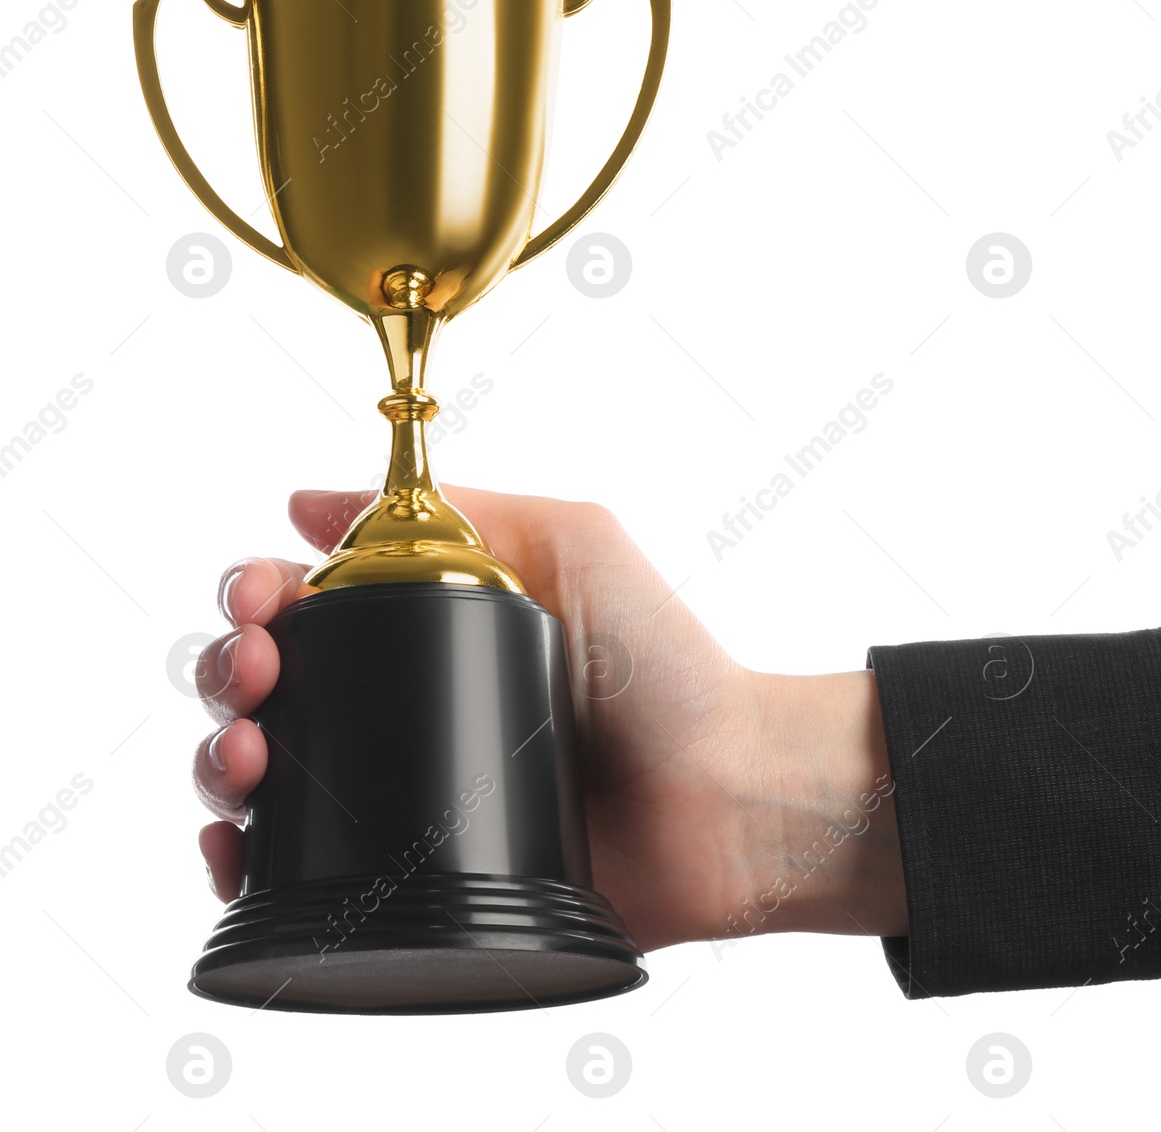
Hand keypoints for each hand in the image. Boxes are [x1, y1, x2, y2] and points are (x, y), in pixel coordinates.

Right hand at [191, 487, 907, 950]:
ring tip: (248, 759)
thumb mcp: (579, 544)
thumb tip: (311, 497)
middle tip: (258, 680)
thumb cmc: (668, 668)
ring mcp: (405, 798)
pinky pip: (297, 876)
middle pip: (270, 685)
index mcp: (433, 629)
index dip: (258, 596)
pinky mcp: (413, 879)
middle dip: (231, 673)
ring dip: (221, 759)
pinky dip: (240, 861)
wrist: (724, 796)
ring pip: (264, 777)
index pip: (308, 604)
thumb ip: (468, 507)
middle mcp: (409, 707)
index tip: (259, 599)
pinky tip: (235, 846)